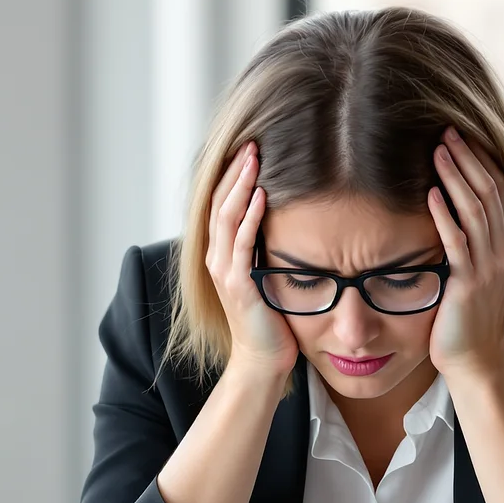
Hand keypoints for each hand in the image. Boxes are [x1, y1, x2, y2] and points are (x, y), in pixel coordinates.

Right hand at [205, 142, 298, 380]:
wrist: (263, 360)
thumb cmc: (271, 320)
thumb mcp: (268, 274)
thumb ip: (268, 247)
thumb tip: (287, 217)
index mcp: (222, 254)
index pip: (221, 204)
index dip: (232, 176)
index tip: (249, 149)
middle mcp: (217, 259)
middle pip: (218, 202)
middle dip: (235, 171)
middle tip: (252, 142)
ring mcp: (223, 271)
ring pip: (225, 217)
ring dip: (240, 185)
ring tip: (254, 159)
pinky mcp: (237, 285)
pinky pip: (241, 244)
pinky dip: (249, 217)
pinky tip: (261, 196)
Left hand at [427, 127, 503, 378]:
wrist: (476, 358)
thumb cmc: (468, 314)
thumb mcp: (476, 268)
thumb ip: (470, 238)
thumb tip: (450, 205)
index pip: (498, 189)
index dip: (482, 159)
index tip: (464, 133)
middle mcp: (502, 248)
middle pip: (489, 191)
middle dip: (469, 158)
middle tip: (448, 129)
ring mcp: (487, 265)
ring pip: (476, 210)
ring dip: (456, 177)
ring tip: (439, 151)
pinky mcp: (467, 283)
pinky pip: (457, 242)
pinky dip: (445, 215)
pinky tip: (431, 194)